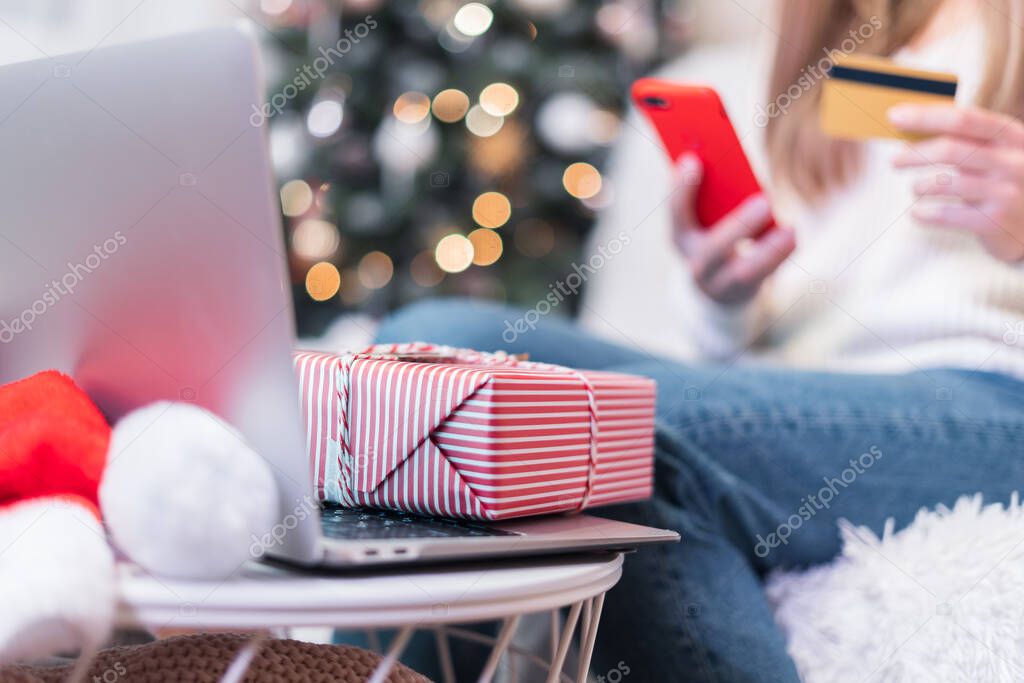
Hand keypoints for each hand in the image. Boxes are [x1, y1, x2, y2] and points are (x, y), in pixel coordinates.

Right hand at [671, 154, 795, 304]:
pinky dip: (779, 256)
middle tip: (765, 203)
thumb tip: (726, 165)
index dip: (680, 188)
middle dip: (739, 226)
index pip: (676, 213)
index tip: (693, 160)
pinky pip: (764, 277)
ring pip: (743, 272)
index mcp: (681, 237)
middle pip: (714, 249)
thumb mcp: (705, 219)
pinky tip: (792, 236)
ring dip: (768, 250)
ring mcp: (719, 284)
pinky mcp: (743, 291)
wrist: (717, 286)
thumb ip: (712, 195)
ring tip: (790, 230)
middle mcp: (696, 263)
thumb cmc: (713, 237)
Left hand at [890, 104, 1023, 261]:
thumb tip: (912, 125)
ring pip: (946, 183)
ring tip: (916, 188)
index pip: (964, 119)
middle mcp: (1013, 160)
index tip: (895, 116)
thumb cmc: (1004, 182)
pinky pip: (947, 214)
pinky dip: (925, 213)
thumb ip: (966, 140)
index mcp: (1011, 135)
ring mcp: (1006, 191)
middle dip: (914, 154)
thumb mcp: (996, 153)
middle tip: (895, 161)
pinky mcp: (995, 220)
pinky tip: (918, 213)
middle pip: (951, 149)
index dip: (926, 116)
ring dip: (920, 185)